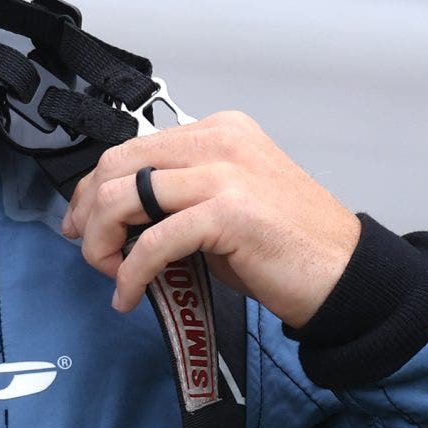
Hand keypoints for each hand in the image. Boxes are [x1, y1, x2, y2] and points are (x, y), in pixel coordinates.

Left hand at [59, 111, 360, 324]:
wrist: (345, 275)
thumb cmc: (287, 246)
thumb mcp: (224, 204)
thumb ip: (176, 197)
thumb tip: (117, 219)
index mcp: (220, 131)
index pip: (131, 147)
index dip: (93, 188)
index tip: (82, 224)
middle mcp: (220, 141)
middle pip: (117, 164)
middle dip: (89, 213)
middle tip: (91, 253)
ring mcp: (225, 173)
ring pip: (123, 196)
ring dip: (102, 243)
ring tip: (111, 276)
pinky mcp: (228, 212)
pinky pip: (152, 241)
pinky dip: (131, 274)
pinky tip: (129, 295)